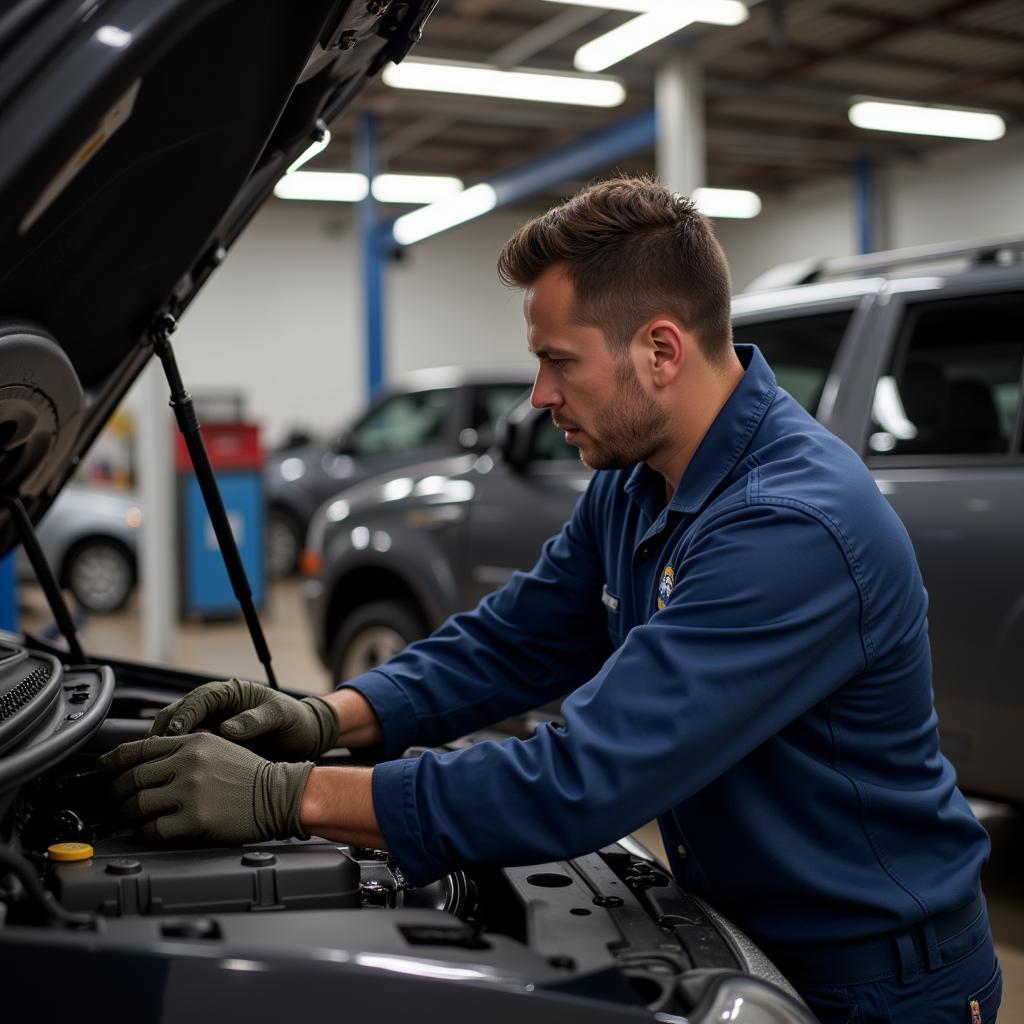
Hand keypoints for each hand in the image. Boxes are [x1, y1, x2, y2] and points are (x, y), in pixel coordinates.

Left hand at [98, 733, 312, 842]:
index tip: (102, 768)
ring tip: (131, 819)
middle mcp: (188, 763)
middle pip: (132, 778)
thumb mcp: (218, 747)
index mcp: (193, 742)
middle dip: (114, 793)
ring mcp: (191, 791)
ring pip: (137, 805)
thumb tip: (148, 762)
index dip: (113, 760)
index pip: (139, 748)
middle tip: (112, 803)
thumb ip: (185, 750)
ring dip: (128, 815)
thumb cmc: (251, 774)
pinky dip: (146, 832)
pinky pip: (154, 829)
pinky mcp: (195, 819)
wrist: (280, 794)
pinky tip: (151, 831)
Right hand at [148, 678, 339, 760]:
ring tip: (154, 766)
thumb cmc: (295, 720)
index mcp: (231, 692)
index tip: (176, 732)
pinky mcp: (209, 743)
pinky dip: (173, 757)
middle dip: (164, 731)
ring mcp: (210, 724)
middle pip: (178, 712)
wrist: (304, 736)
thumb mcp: (281, 715)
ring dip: (163, 746)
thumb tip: (228, 728)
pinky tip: (169, 774)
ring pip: (176, 731)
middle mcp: (215, 706)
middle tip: (154, 753)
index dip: (185, 714)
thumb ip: (257, 719)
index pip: (199, 698)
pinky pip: (185, 747)